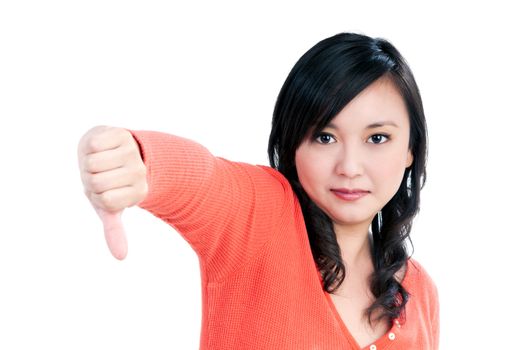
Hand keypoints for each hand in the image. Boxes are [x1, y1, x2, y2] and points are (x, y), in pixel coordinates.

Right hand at [77, 126, 147, 259]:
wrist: (115, 151)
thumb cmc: (109, 183)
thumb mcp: (110, 208)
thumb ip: (114, 231)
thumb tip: (121, 257)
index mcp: (139, 192)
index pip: (105, 200)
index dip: (97, 196)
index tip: (105, 191)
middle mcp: (139, 172)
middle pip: (96, 182)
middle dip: (90, 179)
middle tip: (101, 174)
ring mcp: (132, 152)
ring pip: (92, 163)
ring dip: (89, 162)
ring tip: (100, 161)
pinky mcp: (121, 134)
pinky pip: (94, 144)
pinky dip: (90, 146)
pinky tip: (100, 147)